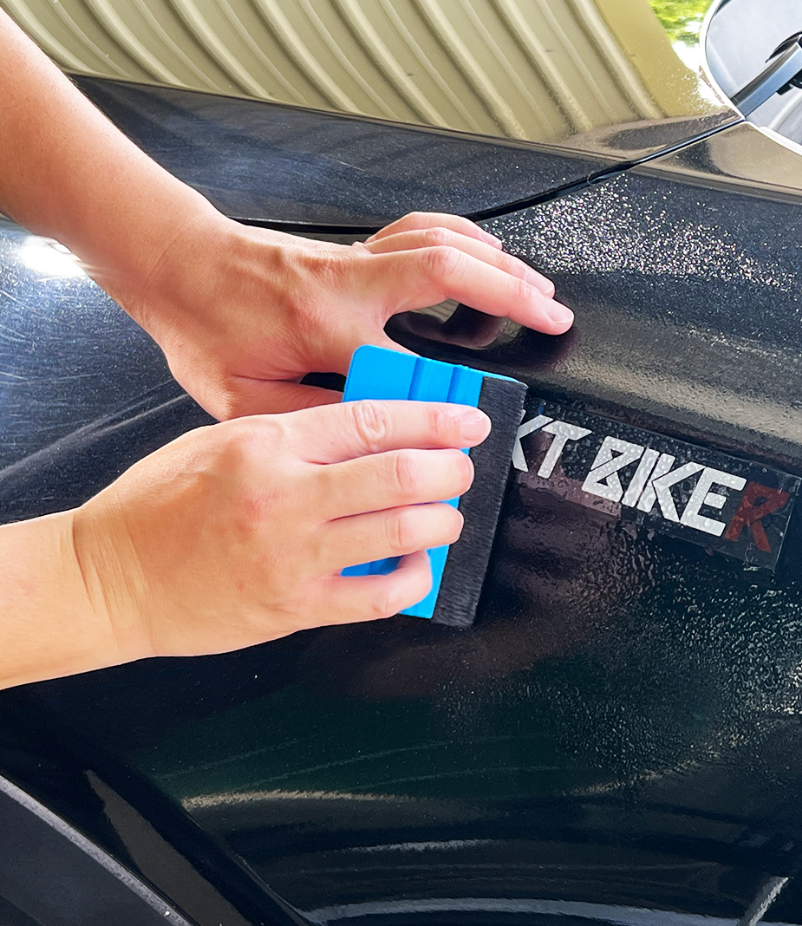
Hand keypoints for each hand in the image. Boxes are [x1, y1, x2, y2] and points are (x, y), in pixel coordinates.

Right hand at [69, 400, 489, 661]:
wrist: (109, 580)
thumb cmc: (158, 504)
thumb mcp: (220, 441)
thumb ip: (295, 435)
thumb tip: (371, 432)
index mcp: (266, 445)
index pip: (372, 421)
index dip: (434, 419)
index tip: (466, 420)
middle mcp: (285, 497)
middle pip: (401, 474)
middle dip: (450, 468)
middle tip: (462, 468)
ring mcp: (293, 557)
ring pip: (402, 532)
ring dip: (442, 521)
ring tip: (446, 515)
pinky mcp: (295, 609)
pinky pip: (379, 595)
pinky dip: (414, 578)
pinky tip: (419, 566)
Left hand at [133, 210, 572, 419]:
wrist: (180, 265)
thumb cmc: (205, 328)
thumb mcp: (236, 396)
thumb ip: (302, 418)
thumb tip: (357, 438)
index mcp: (324, 325)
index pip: (402, 361)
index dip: (443, 394)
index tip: (472, 422)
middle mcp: (350, 283)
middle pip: (449, 272)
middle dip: (512, 294)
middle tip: (555, 319)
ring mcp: (357, 258)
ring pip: (445, 242)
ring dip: (501, 263)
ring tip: (540, 290)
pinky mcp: (357, 249)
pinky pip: (425, 229)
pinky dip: (468, 237)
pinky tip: (489, 252)